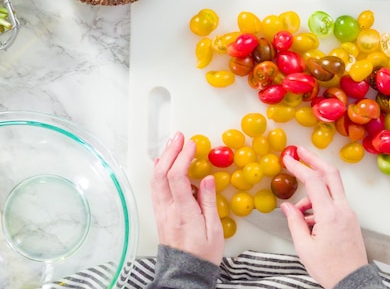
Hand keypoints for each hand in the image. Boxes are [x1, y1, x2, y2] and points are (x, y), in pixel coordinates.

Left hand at [151, 131, 223, 265]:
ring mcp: (161, 211)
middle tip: (179, 137)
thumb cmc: (203, 255)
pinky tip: (162, 164)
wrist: (185, 274)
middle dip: (170, 151)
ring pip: (155, 179)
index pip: (177, 177)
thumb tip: (206, 179)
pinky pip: (156, 187)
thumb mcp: (213, 229)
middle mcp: (168, 210)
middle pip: (161, 173)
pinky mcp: (160, 214)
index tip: (192, 144)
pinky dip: (159, 171)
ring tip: (172, 145)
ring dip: (163, 159)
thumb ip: (208, 202)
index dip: (183, 156)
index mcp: (183, 212)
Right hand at [281, 146, 367, 288]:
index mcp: (330, 215)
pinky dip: (320, 202)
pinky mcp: (349, 219)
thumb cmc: (329, 268)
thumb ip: (294, 222)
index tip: (288, 159)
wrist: (351, 281)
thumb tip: (287, 207)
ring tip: (299, 213)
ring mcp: (348, 213)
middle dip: (315, 160)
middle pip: (331, 174)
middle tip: (300, 152)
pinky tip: (309, 220)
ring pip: (331, 188)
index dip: (299, 167)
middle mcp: (343, 210)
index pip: (314, 181)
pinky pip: (333, 201)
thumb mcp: (304, 247)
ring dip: (313, 191)